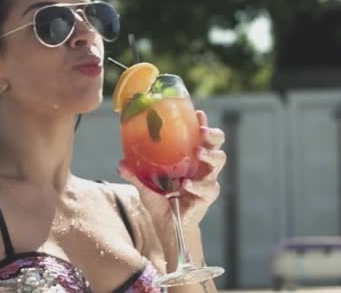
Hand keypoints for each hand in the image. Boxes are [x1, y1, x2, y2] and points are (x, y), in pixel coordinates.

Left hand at [117, 110, 225, 232]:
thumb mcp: (145, 186)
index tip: (198, 114)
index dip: (202, 124)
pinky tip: (187, 184)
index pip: (200, 136)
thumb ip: (135, 175)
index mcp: (190, 158)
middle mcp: (202, 166)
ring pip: (219, 161)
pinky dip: (198, 185)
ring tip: (198, 152)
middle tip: (201, 131)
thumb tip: (121, 163)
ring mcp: (207, 180)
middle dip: (213, 135)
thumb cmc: (159, 201)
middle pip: (217, 144)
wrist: (167, 226)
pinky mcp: (207, 196)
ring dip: (210, 154)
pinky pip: (209, 188)